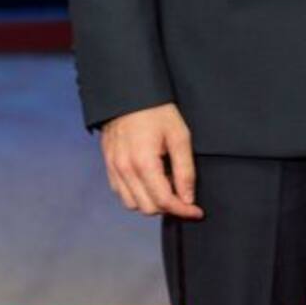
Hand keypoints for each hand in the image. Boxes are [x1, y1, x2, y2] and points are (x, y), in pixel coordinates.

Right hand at [100, 102, 203, 219]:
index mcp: (144, 162)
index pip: (164, 201)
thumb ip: (185, 170)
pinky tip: (149, 180)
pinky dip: (136, 195)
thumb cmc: (156, 111)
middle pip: (148, 208)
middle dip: (169, 207)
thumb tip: (188, 199)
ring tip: (165, 183)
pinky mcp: (109, 165)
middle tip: (182, 192)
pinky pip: (121, 193)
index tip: (196, 211)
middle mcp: (125, 170)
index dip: (183, 210)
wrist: (129, 93)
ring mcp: (114, 168)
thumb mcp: (179, 136)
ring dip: (151, 202)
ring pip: (133, 205)